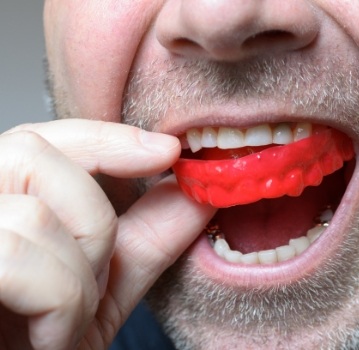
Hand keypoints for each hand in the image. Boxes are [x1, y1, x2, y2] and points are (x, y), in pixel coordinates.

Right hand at [0, 119, 214, 348]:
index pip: (41, 138)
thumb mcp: (102, 286)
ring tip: (65, 324)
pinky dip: (57, 305)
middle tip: (95, 282)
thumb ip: (147, 236)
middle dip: (92, 222)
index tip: (167, 151)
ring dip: (77, 282)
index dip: (106, 137)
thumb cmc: (41, 342)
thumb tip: (195, 194)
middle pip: (33, 155)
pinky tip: (48, 338)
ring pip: (34, 216)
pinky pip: (14, 258)